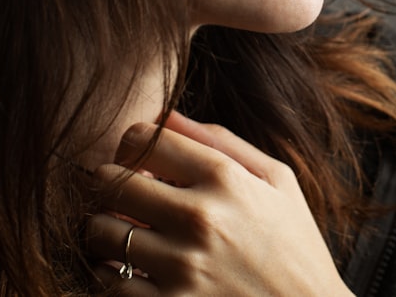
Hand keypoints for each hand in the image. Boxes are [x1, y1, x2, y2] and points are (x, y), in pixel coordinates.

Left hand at [85, 111, 354, 295]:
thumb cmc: (295, 246)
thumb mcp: (278, 181)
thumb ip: (222, 142)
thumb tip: (165, 115)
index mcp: (226, 178)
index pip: (142, 139)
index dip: (130, 146)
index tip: (137, 162)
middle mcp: (200, 218)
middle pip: (110, 182)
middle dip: (111, 187)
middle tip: (125, 200)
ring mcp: (182, 267)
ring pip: (99, 233)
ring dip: (105, 233)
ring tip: (128, 237)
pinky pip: (108, 283)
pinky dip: (111, 276)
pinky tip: (135, 273)